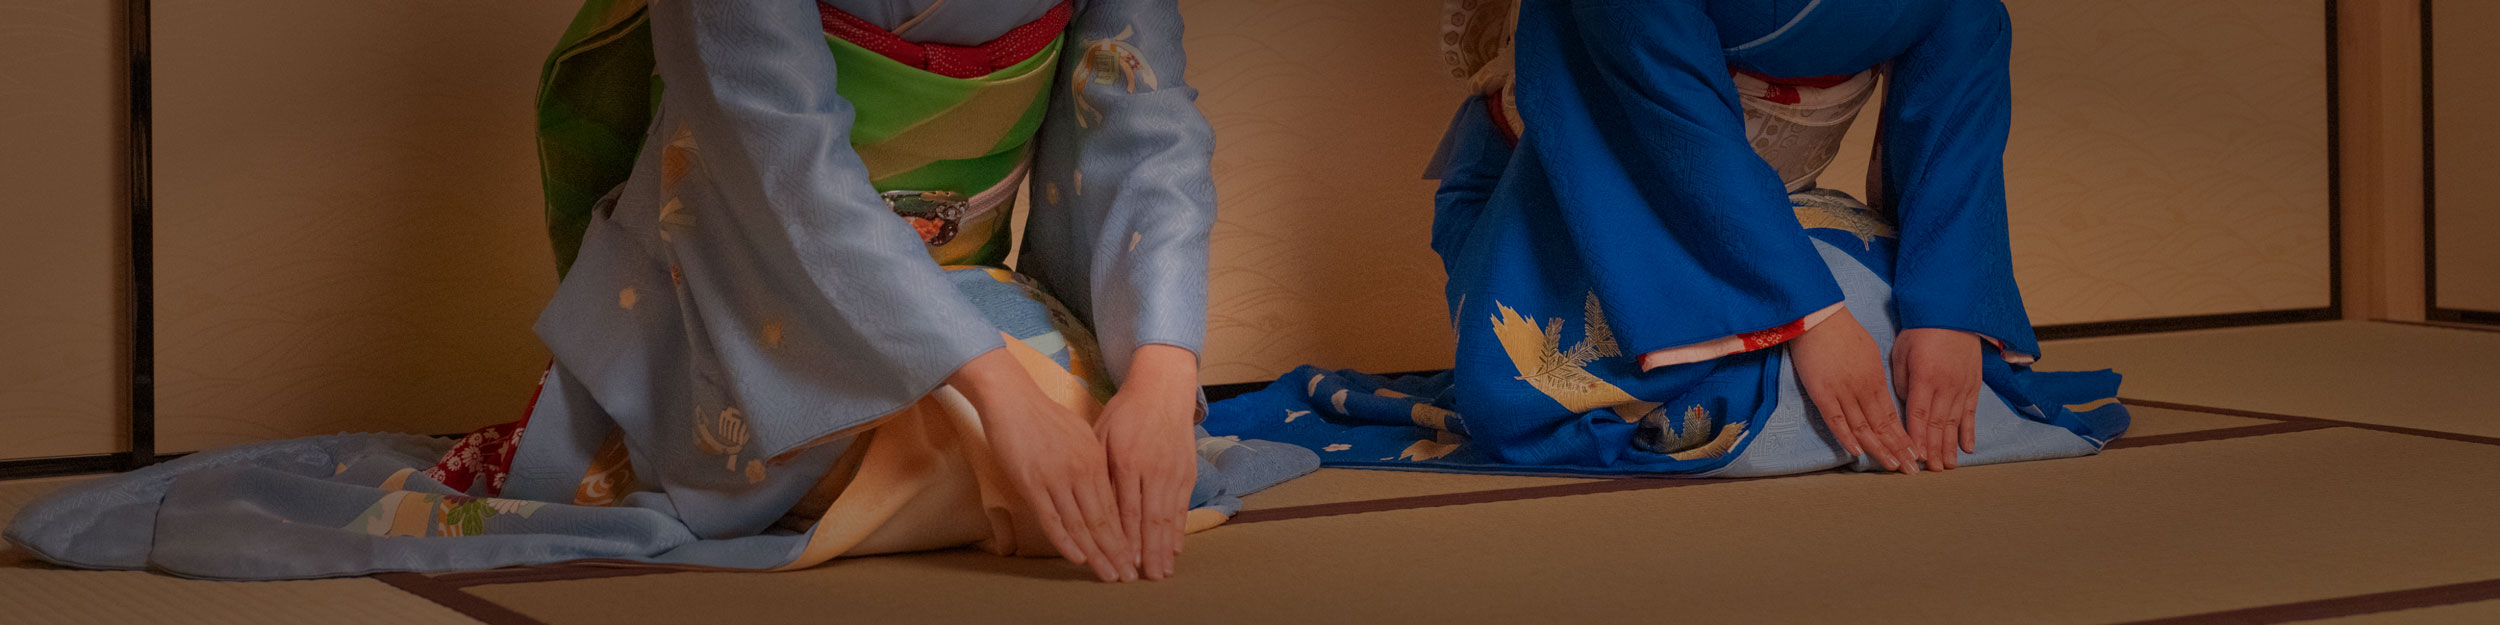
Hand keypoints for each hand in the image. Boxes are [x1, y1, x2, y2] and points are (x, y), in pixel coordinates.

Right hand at [948, 348, 1134, 581]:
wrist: (1012, 399)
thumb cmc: (1044, 417)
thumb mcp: (1080, 435)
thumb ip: (1093, 462)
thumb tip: (1102, 485)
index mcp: (1096, 460)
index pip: (1116, 506)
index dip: (1126, 535)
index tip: (1135, 556)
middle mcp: (1082, 471)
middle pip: (1104, 520)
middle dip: (1117, 552)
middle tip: (1128, 576)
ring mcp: (1057, 479)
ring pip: (1081, 524)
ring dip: (1096, 553)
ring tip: (1108, 575)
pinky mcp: (1032, 484)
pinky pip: (1052, 519)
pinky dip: (1066, 541)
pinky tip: (1077, 558)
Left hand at [1096, 344, 1200, 580]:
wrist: (1163, 389)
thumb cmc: (1126, 412)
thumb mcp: (1102, 435)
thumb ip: (1098, 469)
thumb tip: (1094, 506)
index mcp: (1127, 460)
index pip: (1126, 509)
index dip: (1125, 539)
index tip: (1122, 561)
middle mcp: (1154, 469)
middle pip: (1151, 519)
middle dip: (1148, 552)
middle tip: (1145, 577)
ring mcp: (1174, 471)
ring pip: (1170, 516)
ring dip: (1166, 547)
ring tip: (1162, 571)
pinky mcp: (1187, 471)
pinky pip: (1183, 506)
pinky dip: (1180, 529)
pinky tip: (1177, 547)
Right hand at [1788, 307, 1919, 473]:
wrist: (1819, 317)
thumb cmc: (1842, 331)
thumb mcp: (1868, 352)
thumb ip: (1874, 375)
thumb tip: (1879, 392)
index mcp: (1875, 379)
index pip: (1893, 415)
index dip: (1904, 436)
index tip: (1915, 453)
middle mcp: (1863, 388)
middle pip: (1883, 425)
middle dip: (1898, 449)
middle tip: (1912, 470)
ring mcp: (1843, 391)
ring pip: (1864, 426)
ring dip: (1878, 448)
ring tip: (1891, 467)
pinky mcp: (1822, 392)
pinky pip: (1836, 419)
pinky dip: (1847, 437)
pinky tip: (1857, 452)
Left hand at [1892, 328, 1982, 470]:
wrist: (1953, 312)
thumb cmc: (1921, 331)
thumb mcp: (1902, 352)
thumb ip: (1901, 381)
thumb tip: (1903, 406)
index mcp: (1925, 378)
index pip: (1918, 416)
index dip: (1916, 439)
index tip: (1914, 458)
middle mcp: (1946, 386)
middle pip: (1938, 425)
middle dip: (1934, 450)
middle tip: (1932, 471)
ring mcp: (1962, 386)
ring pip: (1955, 423)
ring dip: (1950, 446)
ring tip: (1948, 467)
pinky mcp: (1973, 384)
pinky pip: (1971, 412)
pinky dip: (1969, 431)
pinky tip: (1968, 448)